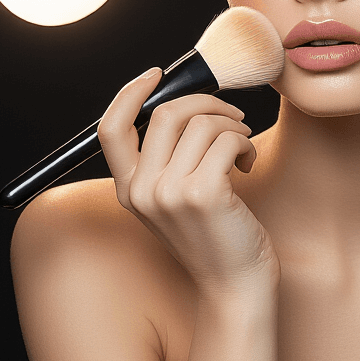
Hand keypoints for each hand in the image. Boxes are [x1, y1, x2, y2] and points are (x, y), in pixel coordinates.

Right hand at [97, 68, 279, 294]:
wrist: (235, 286)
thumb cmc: (214, 239)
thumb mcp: (174, 201)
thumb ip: (165, 161)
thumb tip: (183, 104)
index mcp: (128, 191)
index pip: (111, 128)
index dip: (131, 93)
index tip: (158, 75)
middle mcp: (142, 191)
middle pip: (165, 114)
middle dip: (206, 103)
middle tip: (232, 117)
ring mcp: (170, 193)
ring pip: (202, 123)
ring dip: (232, 125)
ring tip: (243, 147)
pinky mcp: (204, 194)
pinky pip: (226, 140)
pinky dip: (244, 143)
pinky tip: (248, 164)